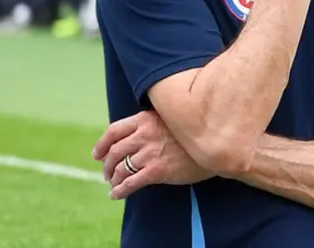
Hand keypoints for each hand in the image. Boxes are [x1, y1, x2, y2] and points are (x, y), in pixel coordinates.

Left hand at [92, 110, 211, 199]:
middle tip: (107, 173)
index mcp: (145, 119)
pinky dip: (120, 191)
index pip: (113, 131)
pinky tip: (116, 195)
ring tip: (113, 184)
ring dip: (113, 179)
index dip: (102, 145)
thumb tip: (134, 135)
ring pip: (121, 168)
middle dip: (107, 165)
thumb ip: (151, 124)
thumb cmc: (195, 132)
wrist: (215, 144)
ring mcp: (150, 153)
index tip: (97, 155)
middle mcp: (144, 135)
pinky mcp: (157, 171)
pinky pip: (131, 183)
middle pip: (114, 152)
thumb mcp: (171, 118)